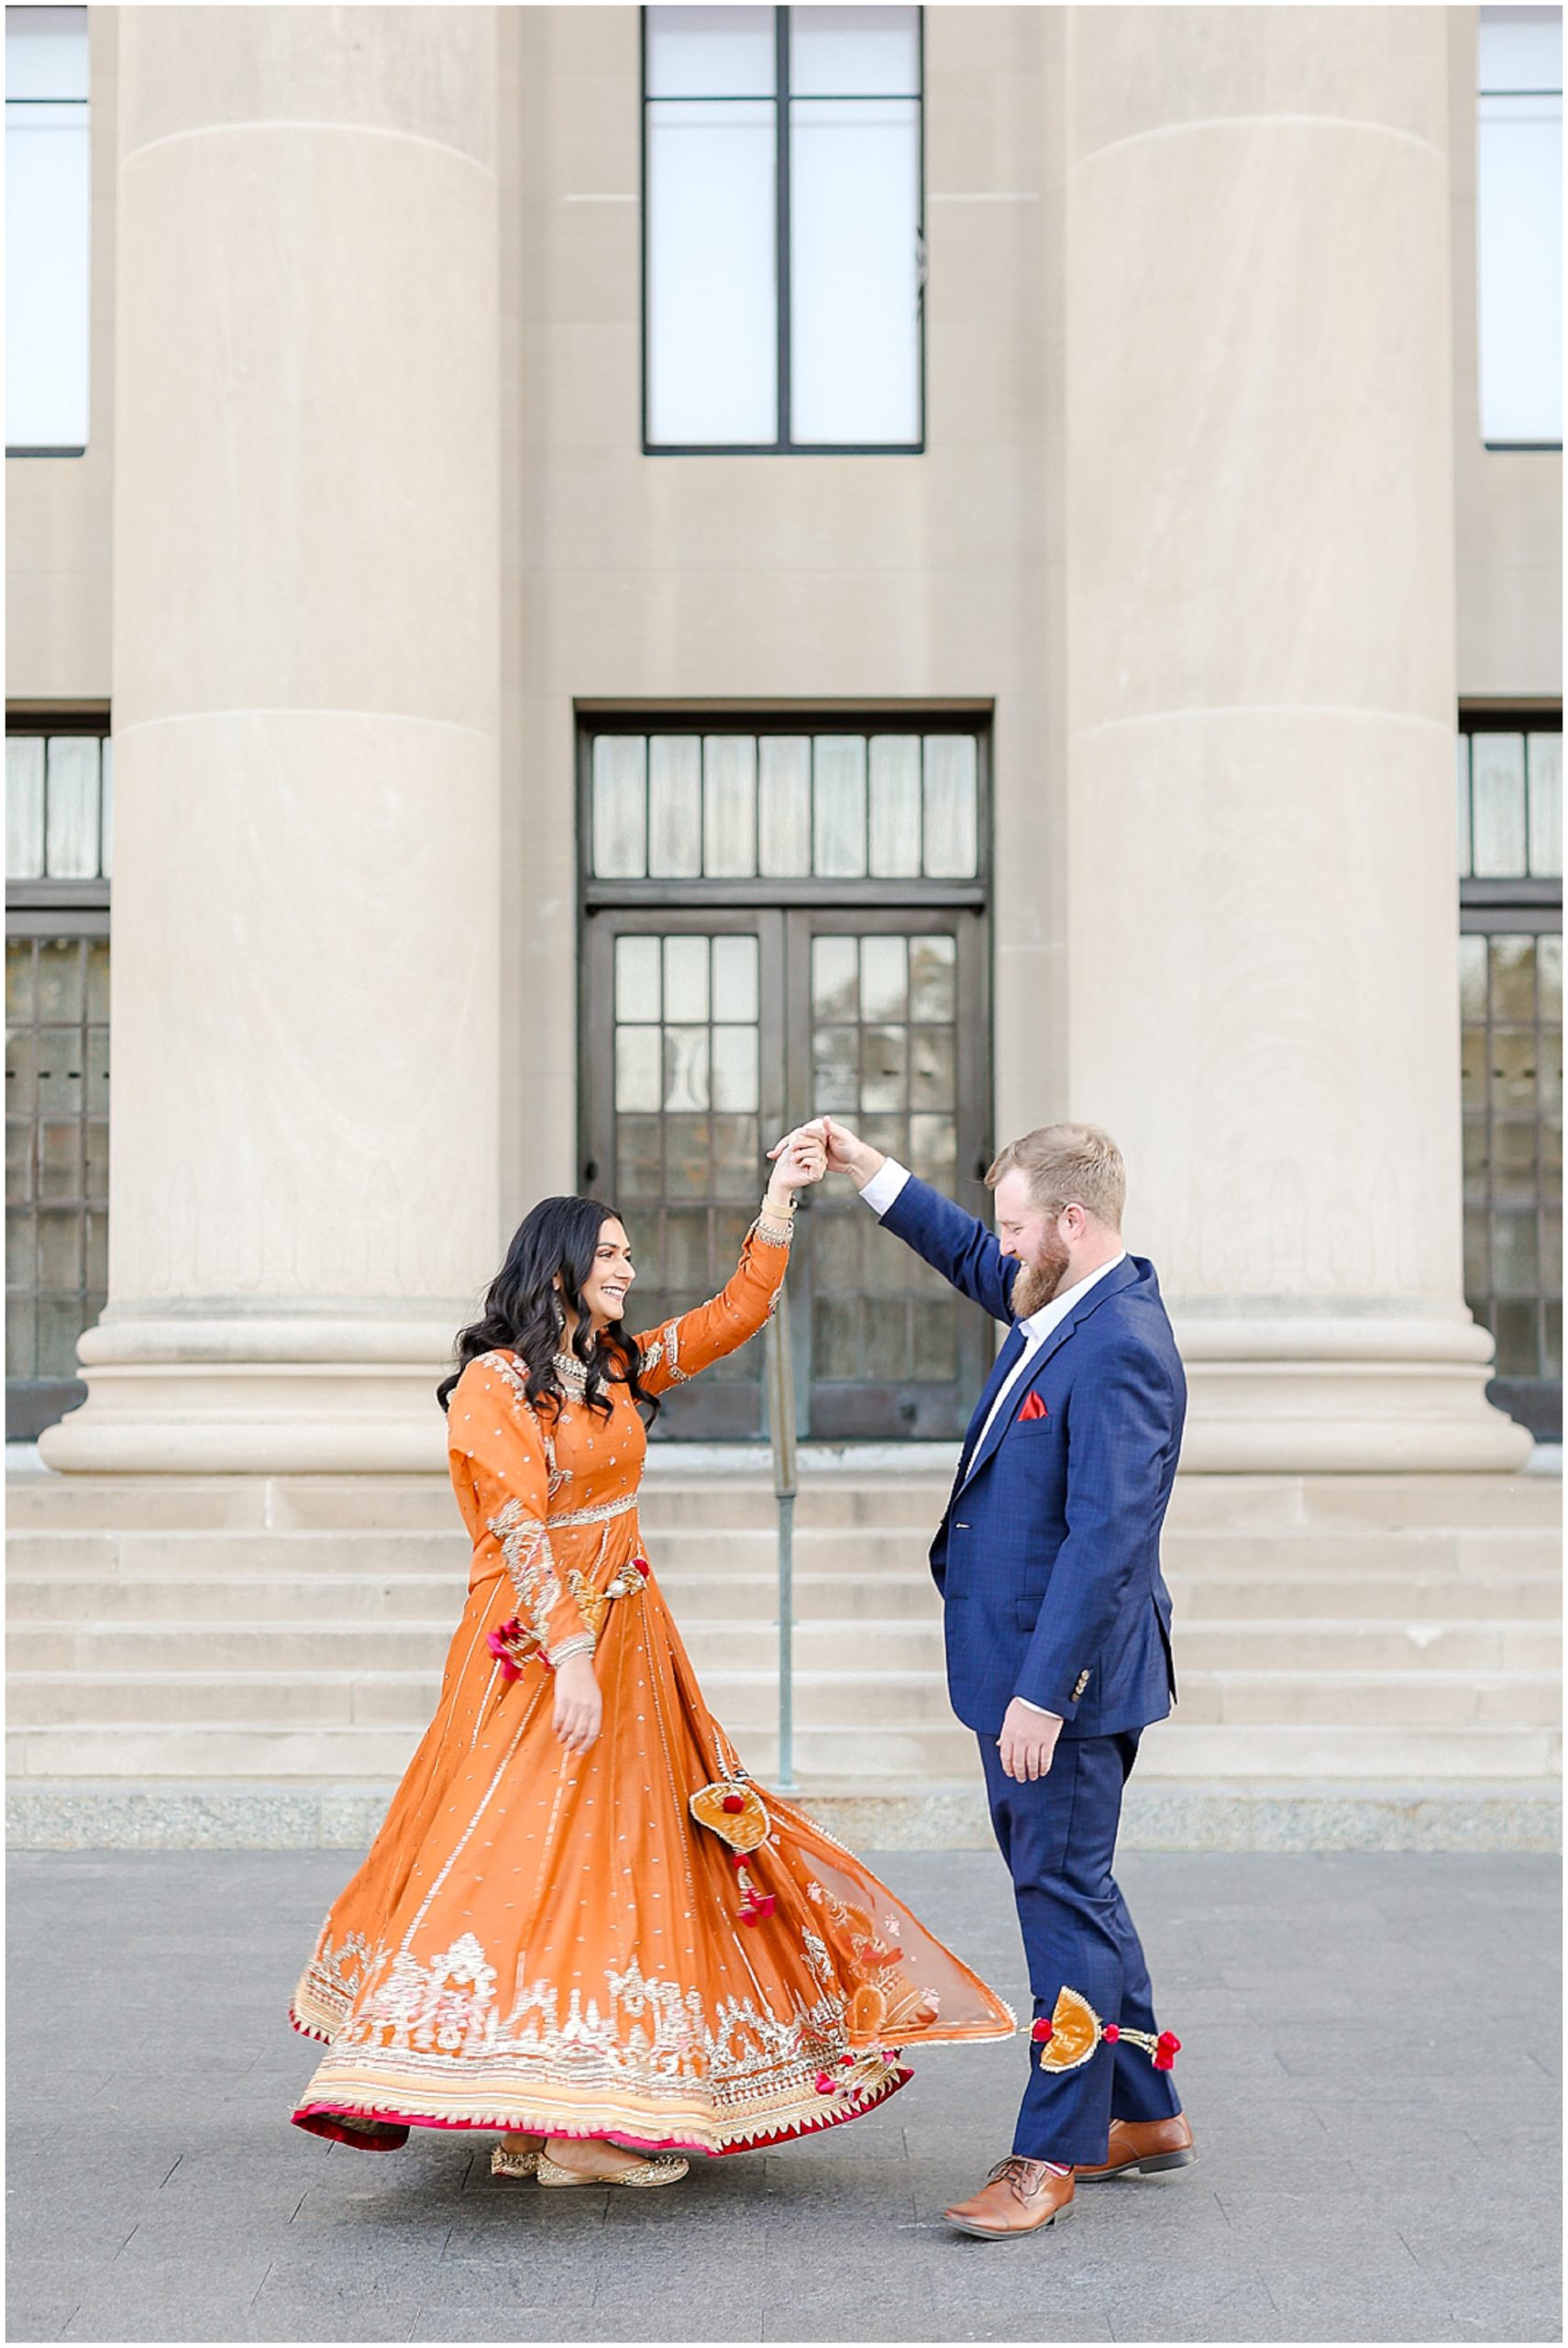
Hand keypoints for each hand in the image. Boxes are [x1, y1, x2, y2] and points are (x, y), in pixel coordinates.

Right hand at [552, 1653, 601, 1754]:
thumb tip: (584, 1733)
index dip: (587, 1745)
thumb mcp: (594, 1695)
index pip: (593, 1732)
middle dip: (573, 1744)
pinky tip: (555, 1730)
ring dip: (564, 1737)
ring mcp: (574, 1702)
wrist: (575, 1661)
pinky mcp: (562, 1698)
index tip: (580, 1753)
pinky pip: (559, 1718)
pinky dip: (556, 1727)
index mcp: (597, 1706)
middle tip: (568, 1749)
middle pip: (580, 1732)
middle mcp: (587, 1706)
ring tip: (561, 1740)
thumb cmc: (585, 1679)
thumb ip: (591, 1713)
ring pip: (569, 1727)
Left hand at [766, 1127, 826, 1194]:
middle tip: (791, 1149)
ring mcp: (820, 1166)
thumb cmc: (785, 1162)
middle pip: (818, 1142)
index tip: (793, 1139)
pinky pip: (816, 1161)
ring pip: (817, 1151)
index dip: (807, 1133)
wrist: (780, 1177)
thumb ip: (797, 1136)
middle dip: (800, 1143)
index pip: (819, 1135)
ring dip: (801, 1153)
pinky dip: (805, 1160)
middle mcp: (821, 1157)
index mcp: (818, 1149)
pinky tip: (799, 1165)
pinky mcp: (817, 1175)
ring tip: (793, 1159)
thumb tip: (801, 1131)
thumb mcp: (790, 1144)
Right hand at [769, 1116, 884, 1190]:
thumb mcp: (842, 1137)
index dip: (791, 1139)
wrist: (855, 1160)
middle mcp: (814, 1134)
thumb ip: (832, 1129)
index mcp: (819, 1128)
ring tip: (773, 1157)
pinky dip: (790, 1158)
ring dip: (783, 1152)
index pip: (801, 1132)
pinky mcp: (814, 1152)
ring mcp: (813, 1143)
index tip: (784, 1146)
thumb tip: (824, 1118)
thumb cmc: (851, 1148)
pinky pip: (799, 1154)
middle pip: (794, 1139)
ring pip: (794, 1147)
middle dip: (782, 1146)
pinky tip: (782, 1163)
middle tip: (773, 1154)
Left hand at [998, 1698, 1061, 1783]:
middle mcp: (1020, 1739)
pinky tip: (1043, 1771)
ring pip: (1032, 1764)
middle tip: (1021, 1778)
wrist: (1041, 1695)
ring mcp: (1034, 1741)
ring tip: (1033, 1776)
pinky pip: (1045, 1759)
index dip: (1008, 1767)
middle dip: (1019, 1773)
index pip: (1006, 1756)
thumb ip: (1005, 1732)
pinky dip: (1044, 1768)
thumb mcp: (1010, 1716)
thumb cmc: (1025, 1703)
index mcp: (1008, 1733)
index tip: (1010, 1773)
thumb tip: (999, 1744)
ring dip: (1032, 1773)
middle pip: (1018, 1763)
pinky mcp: (1048, 1741)